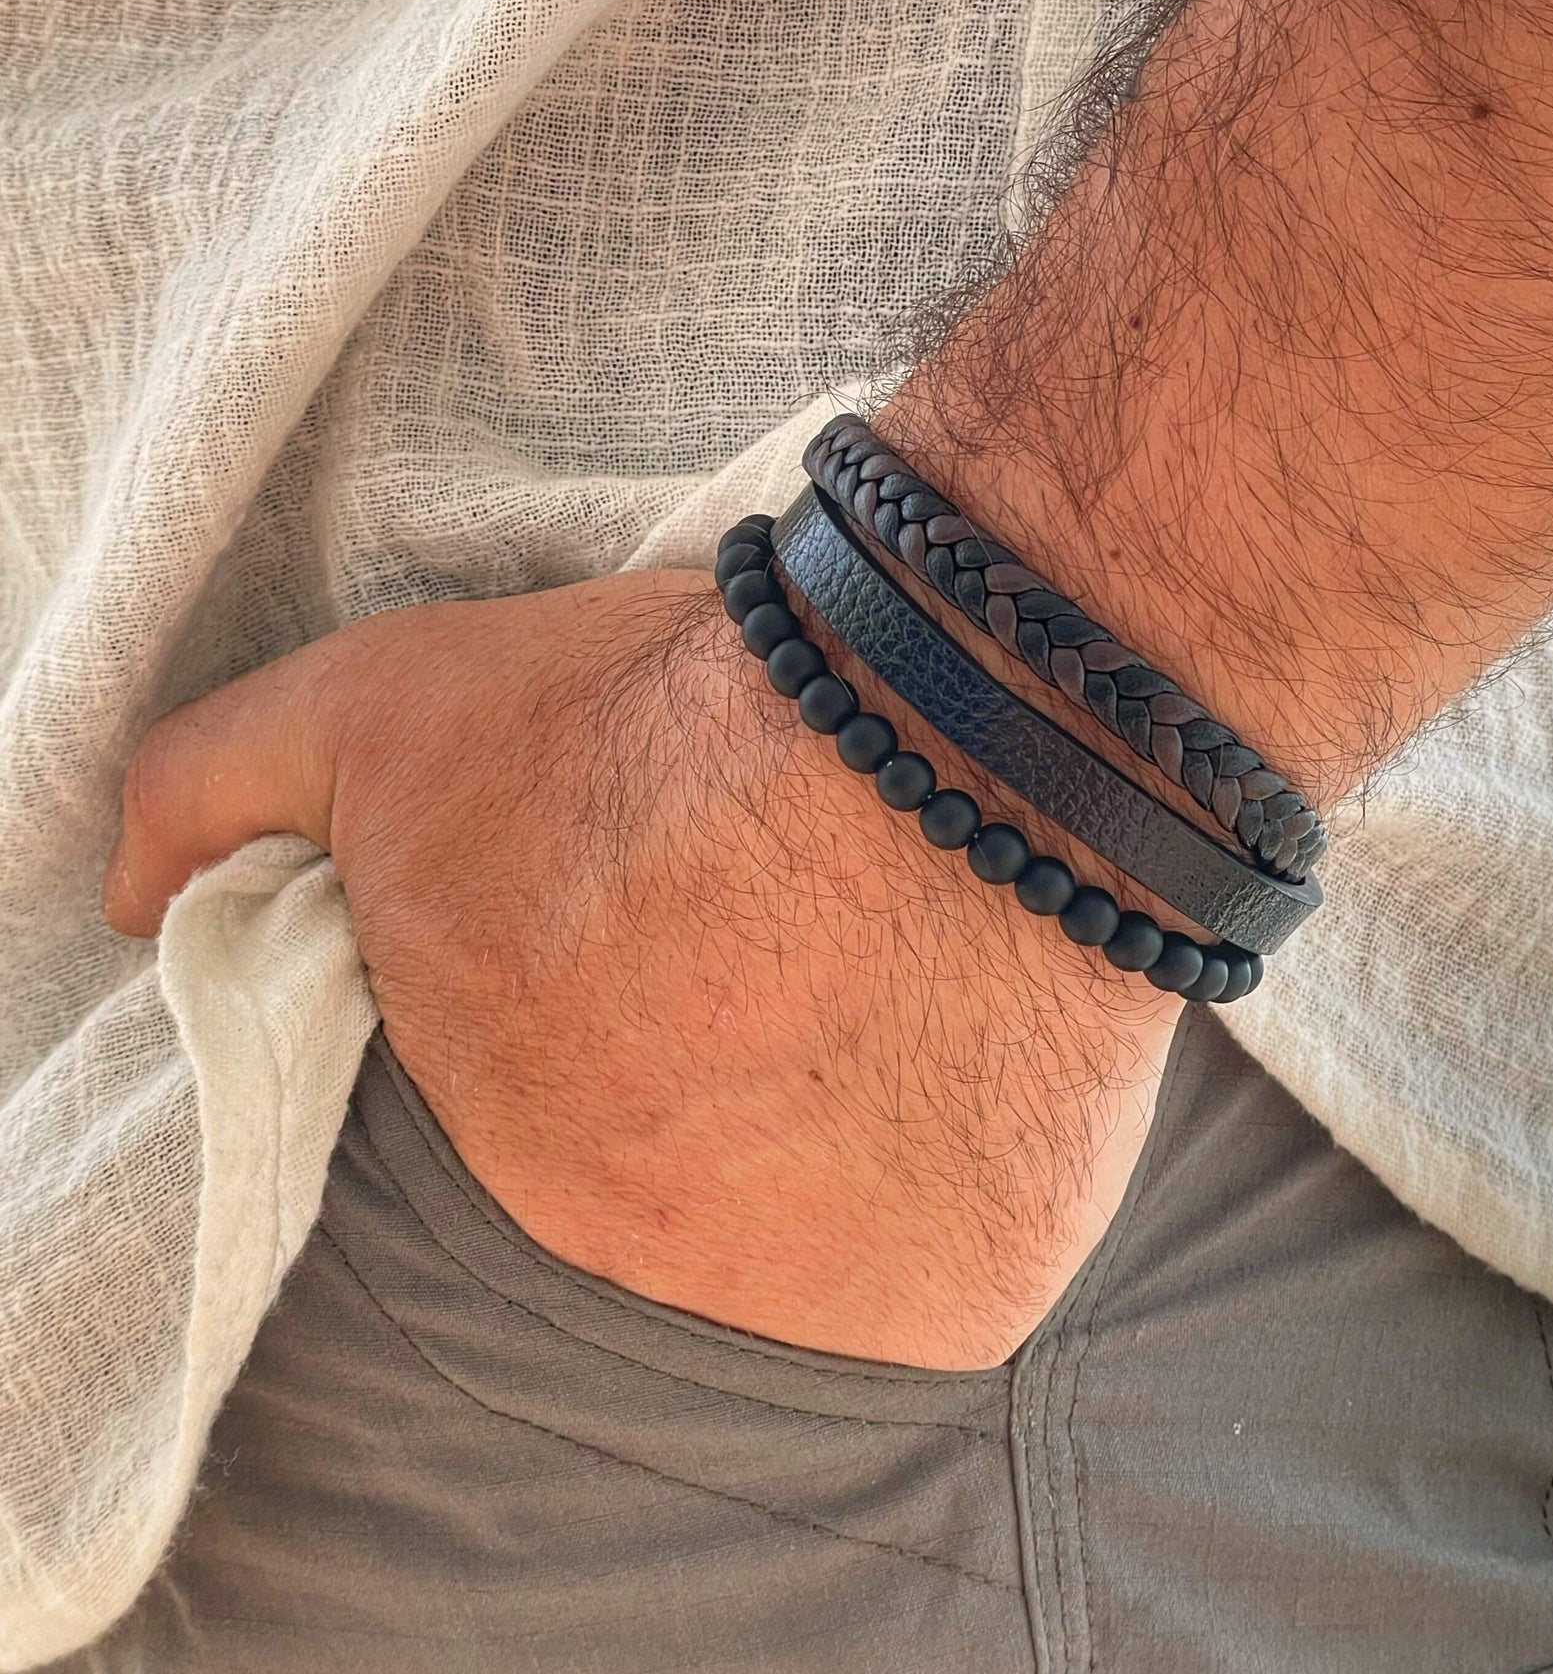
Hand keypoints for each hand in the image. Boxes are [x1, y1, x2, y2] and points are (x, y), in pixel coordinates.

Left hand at [104, 570, 1175, 1367]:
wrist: (938, 733)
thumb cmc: (662, 729)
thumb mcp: (389, 705)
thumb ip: (216, 788)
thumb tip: (129, 897)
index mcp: (506, 1156)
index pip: (535, 1145)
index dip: (601, 1037)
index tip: (661, 964)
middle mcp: (648, 1270)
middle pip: (674, 1197)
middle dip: (714, 1084)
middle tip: (779, 958)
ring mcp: (816, 1307)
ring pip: (811, 1242)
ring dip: (835, 1134)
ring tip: (876, 989)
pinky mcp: (964, 1293)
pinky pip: (945, 1255)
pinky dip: (953, 1164)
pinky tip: (965, 1044)